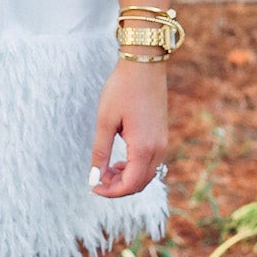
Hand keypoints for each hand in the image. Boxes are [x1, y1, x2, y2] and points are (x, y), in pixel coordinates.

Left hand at [89, 60, 167, 198]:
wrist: (145, 64)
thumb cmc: (122, 89)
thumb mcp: (105, 121)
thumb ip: (100, 152)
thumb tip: (94, 178)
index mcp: (143, 147)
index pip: (130, 184)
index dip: (111, 192)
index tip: (93, 187)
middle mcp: (158, 148)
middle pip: (140, 184)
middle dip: (118, 188)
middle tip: (98, 180)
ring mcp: (162, 142)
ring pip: (147, 174)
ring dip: (127, 178)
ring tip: (107, 169)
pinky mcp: (162, 135)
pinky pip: (151, 162)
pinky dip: (136, 168)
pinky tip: (121, 161)